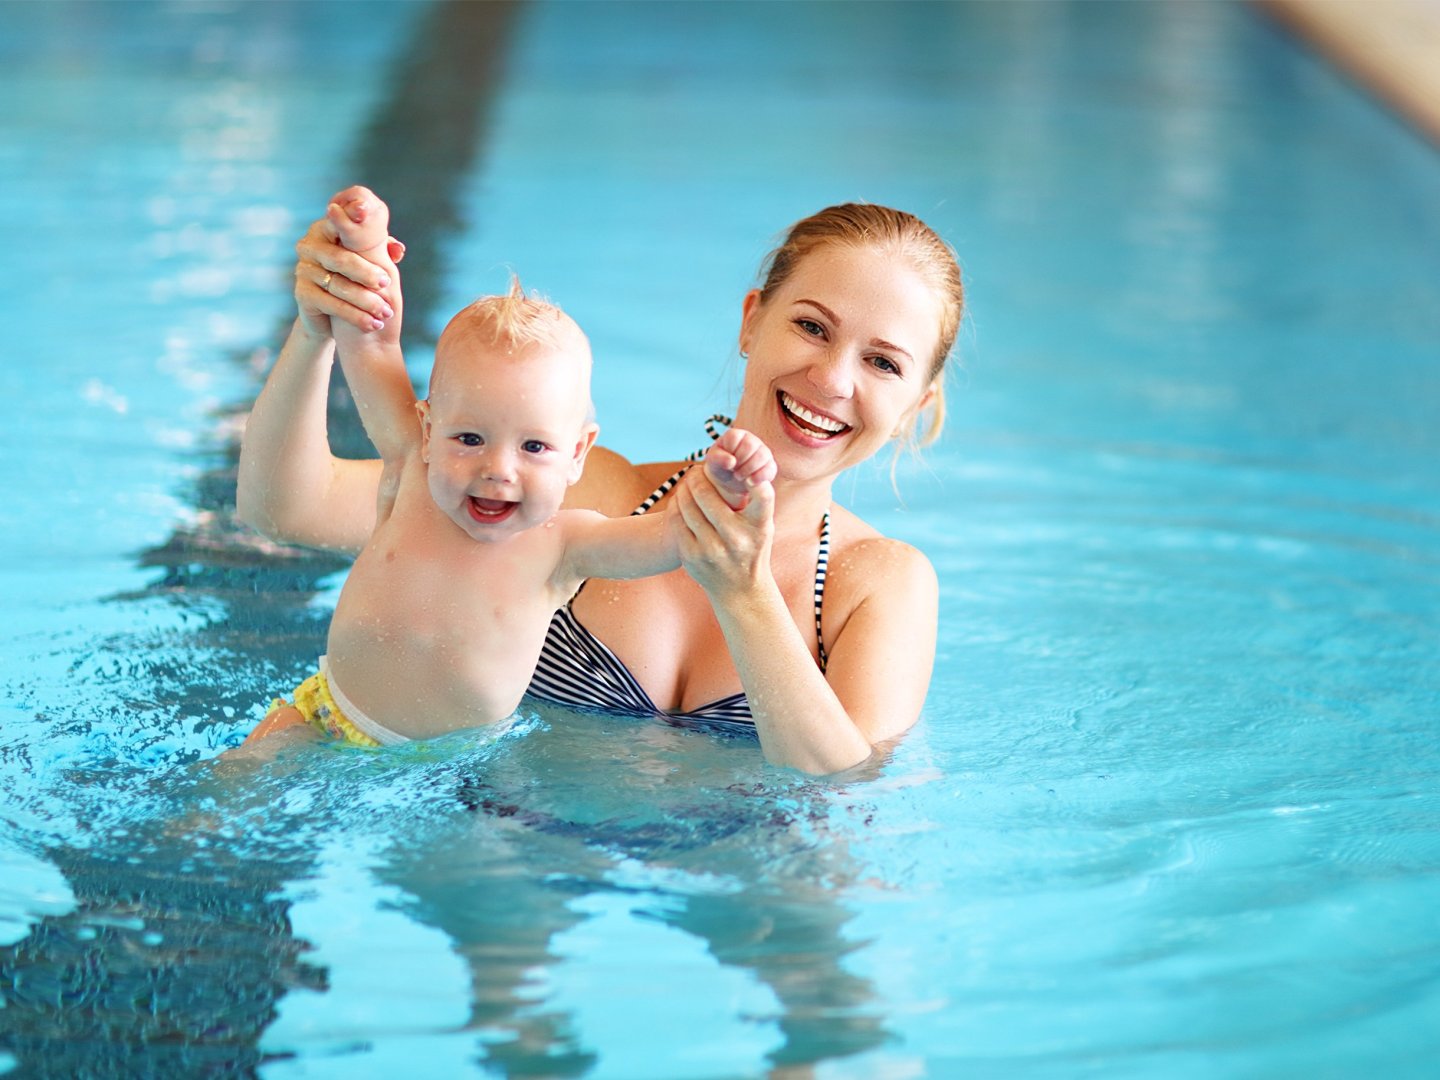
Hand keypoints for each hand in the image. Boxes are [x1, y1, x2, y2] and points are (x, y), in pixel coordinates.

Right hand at [293, 186, 405, 337]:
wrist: (334, 318)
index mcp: (326, 229)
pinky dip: (355, 315)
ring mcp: (303, 269)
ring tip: (386, 312)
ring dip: (366, 300)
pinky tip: (372, 324)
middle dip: (366, 272)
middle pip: (341, 257)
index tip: (364, 211)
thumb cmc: (355, 281)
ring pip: (338, 284)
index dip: (351, 213)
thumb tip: (398, 249)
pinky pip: (332, 304)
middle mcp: (309, 245)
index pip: (339, 219)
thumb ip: (382, 249)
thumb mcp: (371, 262)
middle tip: (386, 283)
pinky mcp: (302, 293)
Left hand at [672, 468, 774, 600]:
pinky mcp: (692, 557)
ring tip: (686, 483)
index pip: (763, 495)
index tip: (740, 469)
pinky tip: (680, 500)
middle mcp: (737, 539)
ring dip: (684, 489)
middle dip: (698, 476)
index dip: (753, 478)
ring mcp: (712, 550)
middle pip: (707, 494)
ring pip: (688, 506)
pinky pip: (677, 522)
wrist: (740, 591)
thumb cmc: (753, 547)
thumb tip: (746, 467)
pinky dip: (677, 506)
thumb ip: (758, 500)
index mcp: (759, 528)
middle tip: (696, 469)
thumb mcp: (763, 526)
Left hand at [702, 428, 776, 509]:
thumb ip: (718, 458)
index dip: (729, 451)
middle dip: (739, 461)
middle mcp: (751, 440)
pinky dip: (758, 477)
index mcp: (736, 435)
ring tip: (739, 476)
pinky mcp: (770, 465)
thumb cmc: (721, 467)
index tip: (726, 460)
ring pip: (762, 456)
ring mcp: (763, 452)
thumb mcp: (713, 462)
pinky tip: (749, 482)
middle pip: (750, 445)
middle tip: (733, 471)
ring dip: (748, 469)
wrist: (731, 481)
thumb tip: (731, 462)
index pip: (734, 436)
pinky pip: (769, 469)